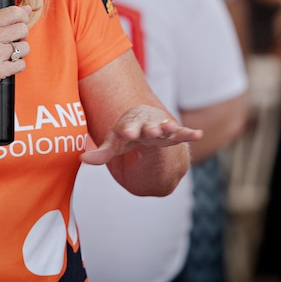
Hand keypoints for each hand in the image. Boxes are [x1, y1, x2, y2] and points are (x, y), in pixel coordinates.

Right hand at [0, 5, 31, 98]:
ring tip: (6, 55)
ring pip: (24, 48)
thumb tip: (27, 9)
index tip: (20, 23)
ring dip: (20, 53)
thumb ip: (2, 19)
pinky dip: (16, 66)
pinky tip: (5, 65)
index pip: (15, 13)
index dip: (22, 18)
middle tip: (11, 42)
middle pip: (23, 29)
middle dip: (21, 37)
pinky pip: (21, 65)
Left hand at [80, 105, 202, 165]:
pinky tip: (198, 133)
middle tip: (152, 130)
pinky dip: (190, 133)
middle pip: (148, 126)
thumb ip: (100, 154)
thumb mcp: (114, 145)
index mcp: (130, 126)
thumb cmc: (127, 135)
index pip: (128, 129)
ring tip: (172, 128)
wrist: (146, 123)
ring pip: (165, 127)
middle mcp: (146, 125)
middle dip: (150, 129)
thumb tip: (81, 158)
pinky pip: (182, 133)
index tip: (128, 133)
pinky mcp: (174, 134)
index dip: (128, 131)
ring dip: (169, 128)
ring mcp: (161, 128)